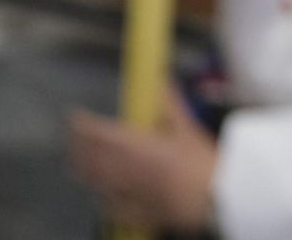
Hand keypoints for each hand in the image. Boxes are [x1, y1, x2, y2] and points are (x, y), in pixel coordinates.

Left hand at [67, 88, 217, 231]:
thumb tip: (161, 78)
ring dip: (84, 171)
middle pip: (92, 158)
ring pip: (98, 182)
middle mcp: (127, 169)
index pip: (100, 133)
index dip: (83, 124)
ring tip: (75, 164)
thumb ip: (170, 104)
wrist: (220, 198)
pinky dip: (103, 200)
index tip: (74, 117)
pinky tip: (99, 197)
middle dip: (78, 147)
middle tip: (71, 139)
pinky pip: (115, 207)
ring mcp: (131, 193)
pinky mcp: (141, 212)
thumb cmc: (203, 162)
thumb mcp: (187, 128)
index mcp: (136, 146)